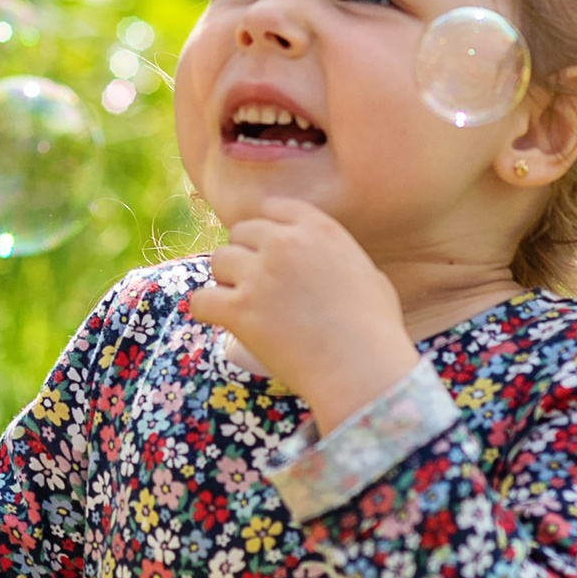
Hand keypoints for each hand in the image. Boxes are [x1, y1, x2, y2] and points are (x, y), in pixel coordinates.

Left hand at [188, 199, 417, 436]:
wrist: (362, 369)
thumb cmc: (375, 330)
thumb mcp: (369, 275)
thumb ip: (341, 258)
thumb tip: (332, 263)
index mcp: (320, 229)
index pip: (274, 208)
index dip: (266, 230)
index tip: (267, 250)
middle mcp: (286, 243)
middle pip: (241, 232)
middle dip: (245, 255)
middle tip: (256, 284)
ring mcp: (260, 275)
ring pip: (218, 261)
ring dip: (226, 281)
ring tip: (243, 304)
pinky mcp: (240, 309)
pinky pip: (201, 299)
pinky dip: (207, 311)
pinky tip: (221, 321)